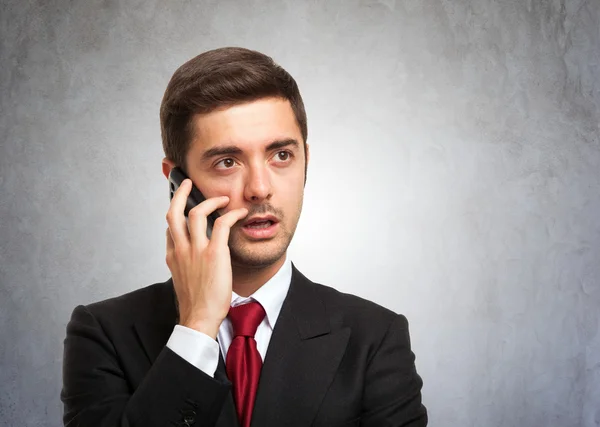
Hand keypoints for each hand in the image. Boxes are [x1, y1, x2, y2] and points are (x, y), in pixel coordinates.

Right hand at [165, 178, 247, 338]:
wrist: (199, 318)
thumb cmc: (196, 305)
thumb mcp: (183, 282)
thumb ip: (185, 266)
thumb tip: (192, 260)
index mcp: (173, 257)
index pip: (170, 229)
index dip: (176, 215)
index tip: (182, 208)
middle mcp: (180, 249)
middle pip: (173, 212)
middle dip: (180, 194)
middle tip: (187, 183)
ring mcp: (195, 250)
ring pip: (197, 212)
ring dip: (211, 200)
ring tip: (222, 198)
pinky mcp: (214, 253)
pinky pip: (222, 223)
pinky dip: (231, 214)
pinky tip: (239, 213)